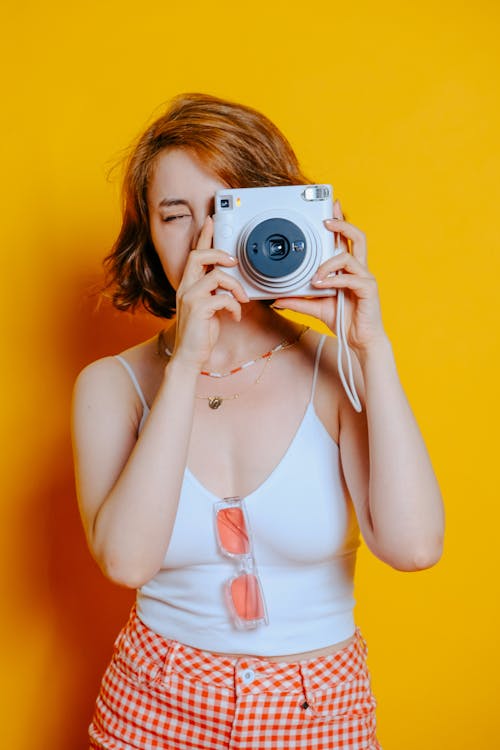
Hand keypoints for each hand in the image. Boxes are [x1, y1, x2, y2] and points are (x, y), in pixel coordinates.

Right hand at [172, 217, 249, 369]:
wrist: (189, 356)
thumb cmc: (200, 334)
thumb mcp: (208, 308)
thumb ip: (215, 292)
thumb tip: (231, 285)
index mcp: (188, 285)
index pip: (195, 255)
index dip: (204, 237)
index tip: (211, 221)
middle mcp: (186, 288)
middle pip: (198, 256)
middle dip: (219, 253)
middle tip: (234, 261)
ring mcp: (190, 298)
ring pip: (216, 276)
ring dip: (235, 286)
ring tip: (242, 299)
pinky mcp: (198, 309)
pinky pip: (223, 298)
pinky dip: (234, 306)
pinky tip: (235, 316)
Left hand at [273, 200, 385, 354]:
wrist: (359, 341)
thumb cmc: (344, 320)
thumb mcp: (316, 307)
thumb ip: (298, 301)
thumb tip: (277, 299)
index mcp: (349, 269)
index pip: (346, 240)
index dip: (340, 222)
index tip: (330, 208)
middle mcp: (359, 269)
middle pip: (357, 236)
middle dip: (342, 224)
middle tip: (326, 220)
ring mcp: (365, 277)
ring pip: (348, 257)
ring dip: (328, 263)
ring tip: (315, 277)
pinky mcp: (368, 289)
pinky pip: (351, 277)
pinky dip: (335, 279)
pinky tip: (322, 285)